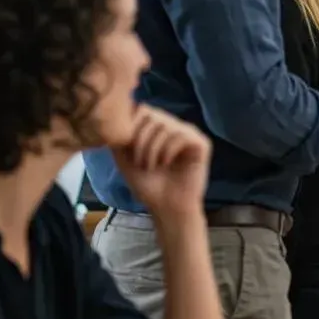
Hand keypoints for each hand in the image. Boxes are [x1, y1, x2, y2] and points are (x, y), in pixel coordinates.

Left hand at [112, 105, 210, 220]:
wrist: (167, 208)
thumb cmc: (148, 186)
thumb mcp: (125, 159)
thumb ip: (120, 137)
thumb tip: (116, 117)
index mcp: (158, 129)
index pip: (143, 110)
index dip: (131, 125)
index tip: (126, 148)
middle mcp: (175, 127)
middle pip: (153, 115)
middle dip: (141, 138)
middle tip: (139, 161)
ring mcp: (189, 134)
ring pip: (166, 125)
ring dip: (153, 147)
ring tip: (151, 166)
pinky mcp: (201, 144)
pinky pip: (182, 135)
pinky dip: (169, 149)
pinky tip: (166, 163)